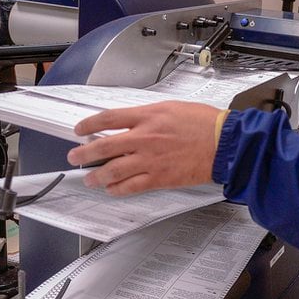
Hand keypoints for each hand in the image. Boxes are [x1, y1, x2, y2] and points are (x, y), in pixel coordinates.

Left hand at [67, 101, 221, 194]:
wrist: (224, 143)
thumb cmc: (205, 123)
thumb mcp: (172, 108)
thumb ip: (150, 115)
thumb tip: (133, 122)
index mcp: (148, 116)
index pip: (109, 119)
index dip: (89, 124)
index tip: (80, 129)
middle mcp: (144, 138)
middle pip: (104, 146)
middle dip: (85, 154)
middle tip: (75, 157)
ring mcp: (150, 160)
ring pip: (114, 170)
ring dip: (97, 176)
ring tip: (90, 178)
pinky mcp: (160, 178)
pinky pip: (132, 186)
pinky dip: (118, 189)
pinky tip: (112, 189)